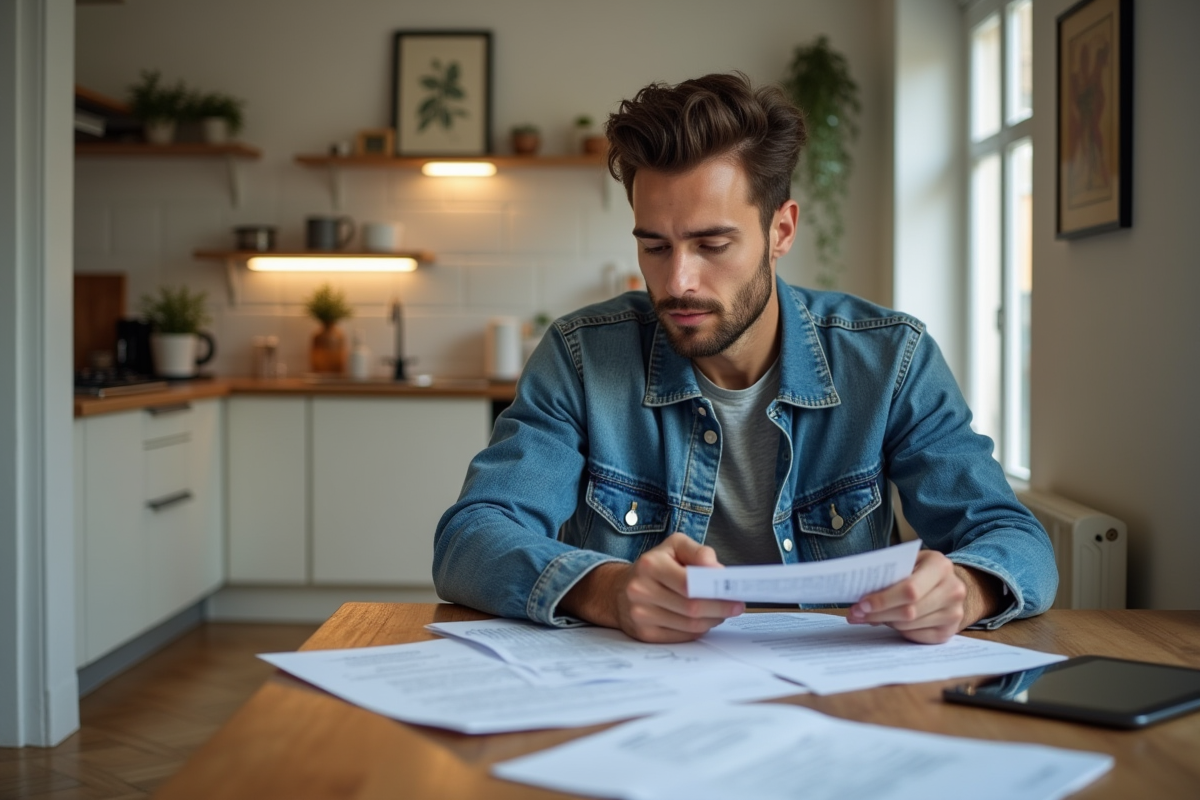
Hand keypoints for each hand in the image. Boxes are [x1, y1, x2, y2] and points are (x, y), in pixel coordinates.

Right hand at [559, 533, 744, 642]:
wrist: (619, 590)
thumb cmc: (654, 565)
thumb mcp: (674, 546)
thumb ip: (698, 552)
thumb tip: (718, 571)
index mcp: (650, 565)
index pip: (688, 583)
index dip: (715, 591)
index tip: (735, 593)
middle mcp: (641, 591)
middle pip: (691, 608)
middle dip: (719, 608)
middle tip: (736, 606)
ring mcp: (640, 615)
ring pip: (689, 625)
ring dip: (712, 620)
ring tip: (722, 612)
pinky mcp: (644, 634)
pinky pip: (682, 636)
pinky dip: (698, 630)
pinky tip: (704, 620)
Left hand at [846, 551, 1002, 643]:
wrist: (949, 583)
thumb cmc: (920, 570)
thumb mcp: (908, 562)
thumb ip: (888, 576)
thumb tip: (861, 602)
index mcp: (940, 566)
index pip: (910, 589)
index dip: (883, 599)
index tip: (861, 604)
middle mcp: (953, 589)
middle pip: (909, 611)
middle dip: (878, 614)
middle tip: (856, 614)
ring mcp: (954, 613)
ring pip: (910, 625)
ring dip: (885, 622)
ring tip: (868, 616)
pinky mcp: (949, 631)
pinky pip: (916, 636)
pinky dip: (898, 630)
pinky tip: (889, 622)